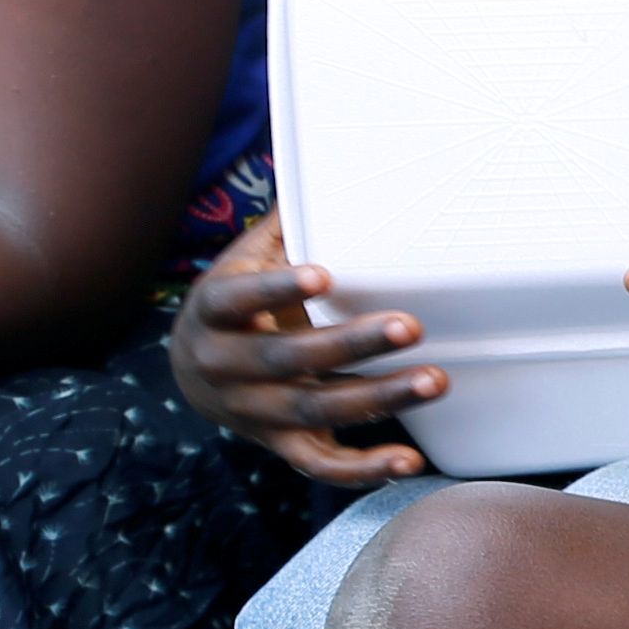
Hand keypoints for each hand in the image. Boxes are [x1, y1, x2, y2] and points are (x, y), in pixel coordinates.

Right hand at [167, 211, 441, 482]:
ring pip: (315, 411)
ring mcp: (254, 412)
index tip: (321, 274)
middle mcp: (228, 366)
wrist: (192, 372)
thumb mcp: (245, 260)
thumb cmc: (238, 302)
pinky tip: (410, 461)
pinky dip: (363, 470)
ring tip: (435, 379)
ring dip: (379, 398)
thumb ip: (285, 223)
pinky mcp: (279, 445)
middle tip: (411, 325)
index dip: (275, 288)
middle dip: (352, 344)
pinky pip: (320, 466)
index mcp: (216, 312)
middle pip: (290, 359)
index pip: (238, 299)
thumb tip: (327, 158)